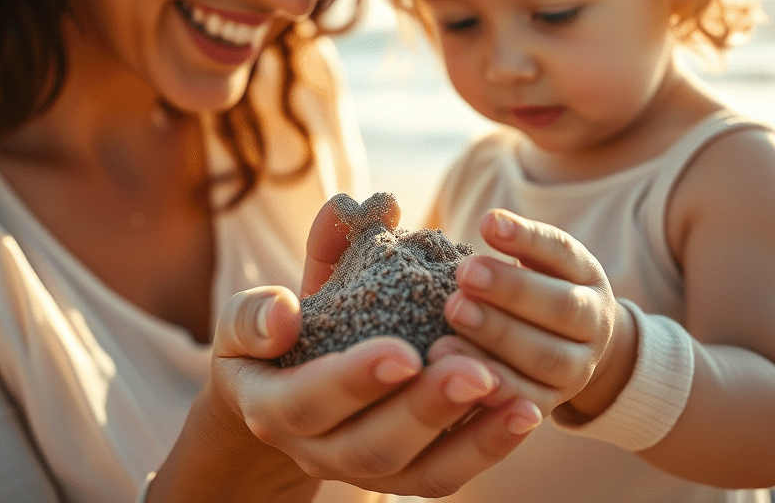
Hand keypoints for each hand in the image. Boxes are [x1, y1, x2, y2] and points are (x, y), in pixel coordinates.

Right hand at [171, 285, 537, 500]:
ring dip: (474, 441)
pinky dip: (487, 446)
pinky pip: (446, 473)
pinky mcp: (402, 475)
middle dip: (425, 411)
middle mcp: (317, 451)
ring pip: (420, 474)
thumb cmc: (268, 341)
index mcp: (272, 407)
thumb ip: (265, 299)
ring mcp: (363, 470)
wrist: (277, 394)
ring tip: (520, 401)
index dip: (353, 382)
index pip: (309, 403)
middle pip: (373, 447)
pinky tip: (525, 410)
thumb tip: (287, 302)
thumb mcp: (250, 315)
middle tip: (474, 372)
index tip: (403, 353)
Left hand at [434, 209, 615, 419]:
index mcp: (586, 277)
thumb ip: (513, 242)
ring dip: (498, 335)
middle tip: (465, 274)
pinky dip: (498, 386)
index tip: (487, 223)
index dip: (526, 238)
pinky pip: (529, 400)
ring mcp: (579, 368)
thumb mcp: (536, 261)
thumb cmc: (536, 290)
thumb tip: (489, 221)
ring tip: (454, 313)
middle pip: (561, 308)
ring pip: (546, 357)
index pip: (562, 252)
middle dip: (511, 290)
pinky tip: (460, 369)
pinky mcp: (554, 402)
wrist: (574, 349)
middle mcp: (592, 323)